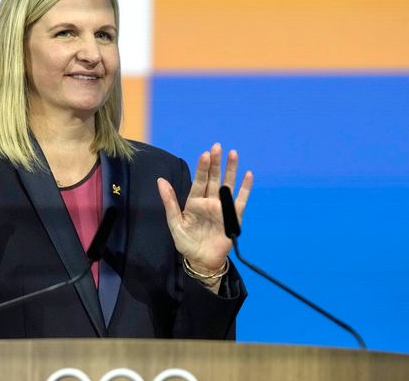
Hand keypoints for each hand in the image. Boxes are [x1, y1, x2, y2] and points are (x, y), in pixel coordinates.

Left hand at [157, 143, 252, 273]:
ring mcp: (222, 208)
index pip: (199, 181)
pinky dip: (245, 188)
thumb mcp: (175, 223)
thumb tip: (160, 180)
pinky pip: (240, 200)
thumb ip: (169, 202)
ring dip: (231, 170)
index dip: (202, 168)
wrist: (202, 261)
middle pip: (213, 178)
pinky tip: (248, 175)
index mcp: (194, 202)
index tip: (205, 154)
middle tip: (218, 146)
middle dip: (216, 163)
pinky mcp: (233, 217)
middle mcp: (209, 201)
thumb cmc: (186, 243)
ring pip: (227, 185)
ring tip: (233, 154)